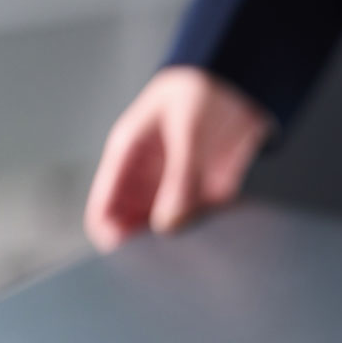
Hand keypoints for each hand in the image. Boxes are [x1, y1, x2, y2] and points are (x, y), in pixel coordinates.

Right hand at [84, 66, 271, 249]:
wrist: (238, 82)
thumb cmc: (198, 92)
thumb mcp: (186, 131)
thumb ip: (179, 177)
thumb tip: (168, 224)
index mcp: (127, 158)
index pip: (104, 209)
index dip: (110, 236)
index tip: (129, 256)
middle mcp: (148, 179)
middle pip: (134, 229)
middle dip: (145, 247)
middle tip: (165, 260)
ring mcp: (177, 188)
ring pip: (168, 231)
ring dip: (178, 243)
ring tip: (192, 252)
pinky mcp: (207, 193)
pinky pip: (201, 222)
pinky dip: (206, 232)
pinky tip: (216, 238)